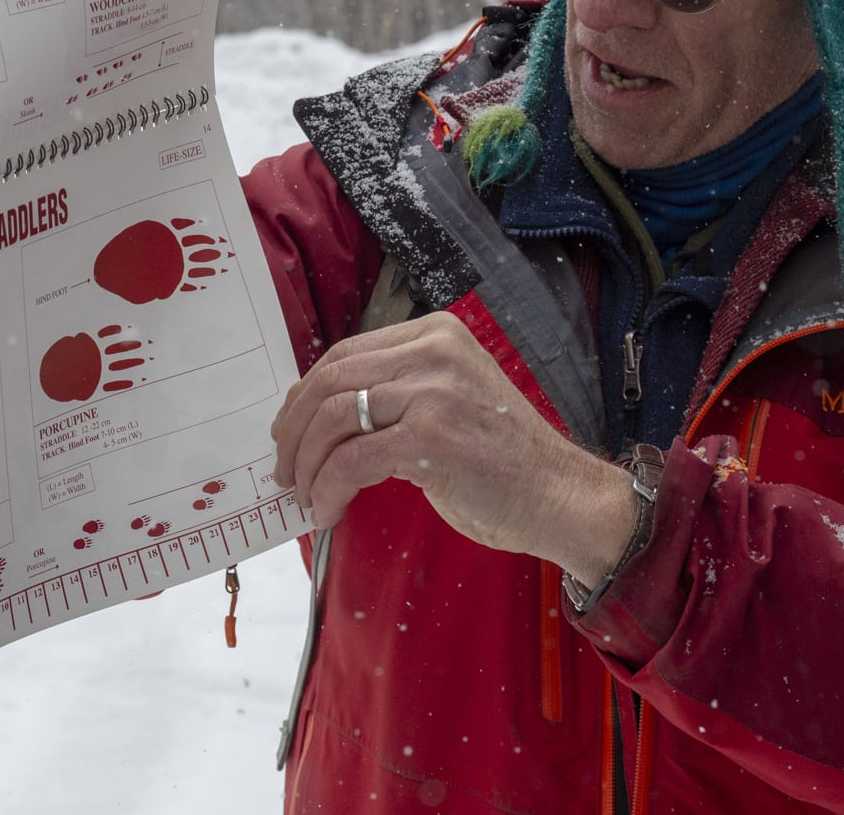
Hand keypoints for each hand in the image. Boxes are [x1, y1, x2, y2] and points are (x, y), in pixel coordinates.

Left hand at [269, 313, 636, 585]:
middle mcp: (434, 352)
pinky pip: (353, 461)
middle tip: (284, 468)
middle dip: (295, 429)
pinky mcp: (431, 438)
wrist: (559, 496)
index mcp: (435, 334)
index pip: (345, 353)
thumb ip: (393, 392)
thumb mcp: (446, 400)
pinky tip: (326, 510)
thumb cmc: (499, 459)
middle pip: (332, 380)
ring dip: (307, 463)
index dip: (305, 394)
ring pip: (335, 417)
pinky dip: (328, 488)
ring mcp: (434, 393)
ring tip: (304, 494)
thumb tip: (317, 414)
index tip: (289, 431)